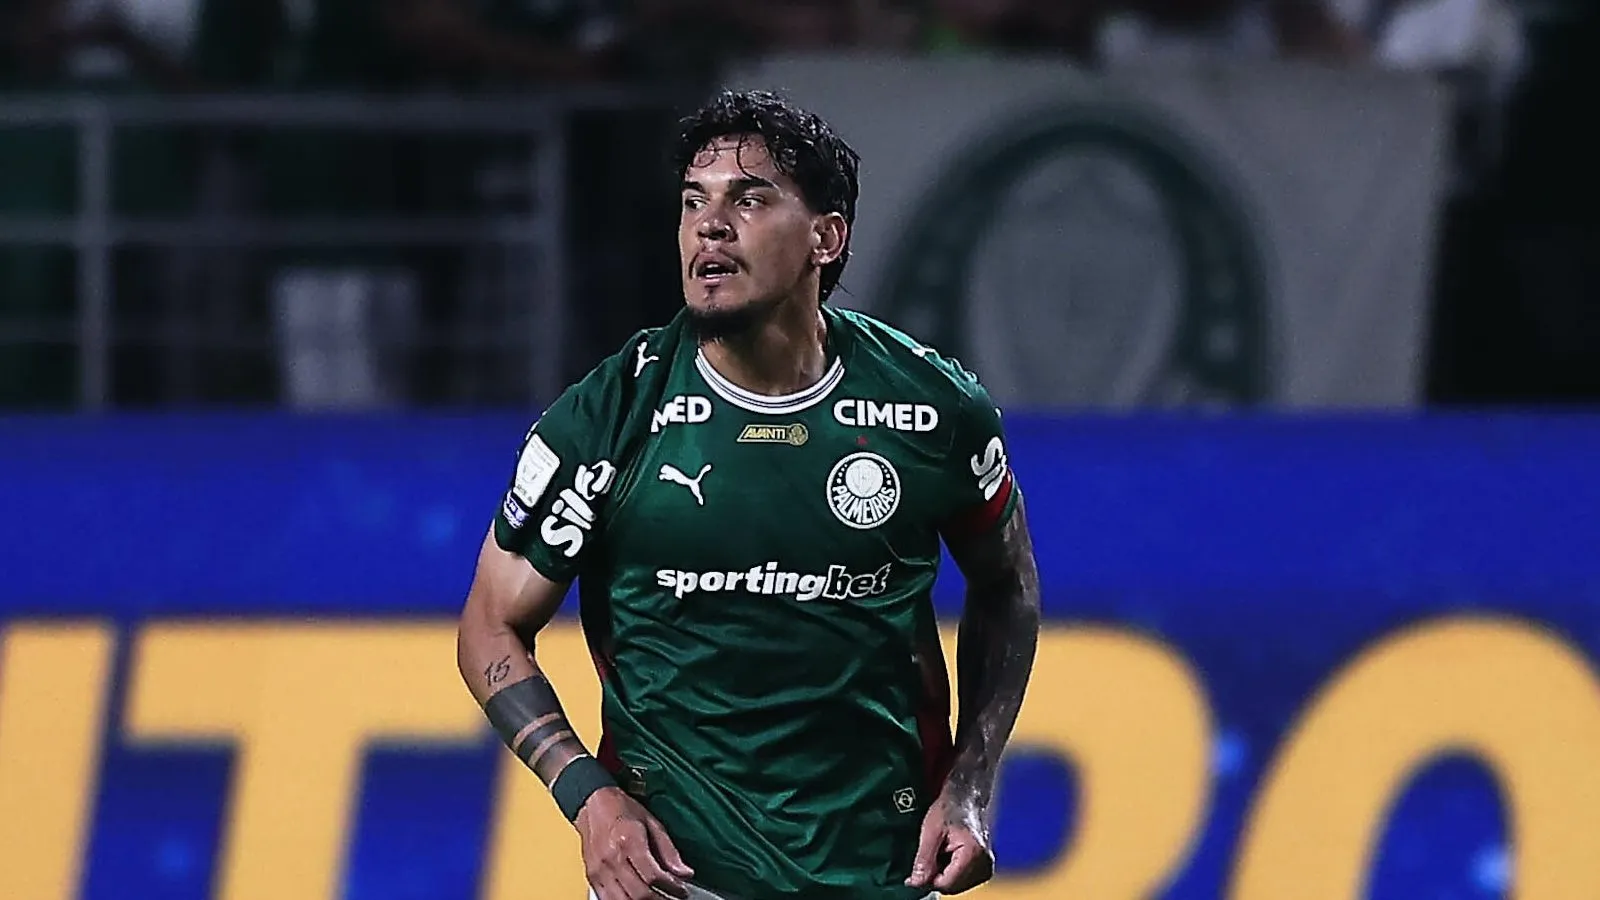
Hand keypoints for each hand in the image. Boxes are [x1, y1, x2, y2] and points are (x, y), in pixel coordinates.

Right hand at [575, 786, 695, 899]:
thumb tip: (685, 873)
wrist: (592, 803)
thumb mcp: (652, 823)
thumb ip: (669, 850)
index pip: (653, 875)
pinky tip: (637, 899)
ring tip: (657, 899)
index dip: (672, 887)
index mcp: (629, 840)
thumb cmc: (622, 809)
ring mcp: (599, 869)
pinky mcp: (591, 877)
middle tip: (673, 898)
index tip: (682, 890)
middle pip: (639, 893)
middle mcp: (611, 857)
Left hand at [905, 789, 994, 894]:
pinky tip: (949, 856)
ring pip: (958, 885)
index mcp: (972, 854)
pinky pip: (964, 880)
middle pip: (952, 887)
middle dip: (937, 876)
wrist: (967, 796)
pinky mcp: (986, 867)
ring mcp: (987, 866)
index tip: (919, 868)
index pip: (946, 884)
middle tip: (932, 854)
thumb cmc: (950, 808)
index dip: (929, 879)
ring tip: (942, 852)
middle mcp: (985, 863)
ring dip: (945, 874)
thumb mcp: (930, 831)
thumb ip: (924, 860)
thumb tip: (916, 883)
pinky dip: (953, 872)